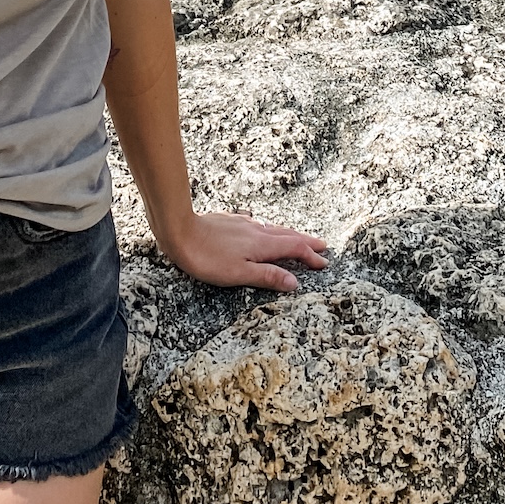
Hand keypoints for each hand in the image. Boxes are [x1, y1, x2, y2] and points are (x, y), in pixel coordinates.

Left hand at [159, 210, 327, 292]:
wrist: (180, 230)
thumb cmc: (207, 258)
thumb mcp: (239, 274)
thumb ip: (267, 276)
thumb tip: (295, 282)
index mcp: (262, 244)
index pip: (294, 249)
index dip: (310, 257)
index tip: (324, 263)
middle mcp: (256, 230)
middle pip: (288, 235)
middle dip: (306, 242)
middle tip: (322, 247)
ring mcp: (243, 224)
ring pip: (273, 228)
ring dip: (289, 235)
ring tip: (298, 239)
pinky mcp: (230, 221)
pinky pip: (256, 224)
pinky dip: (268, 229)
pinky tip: (260, 227)